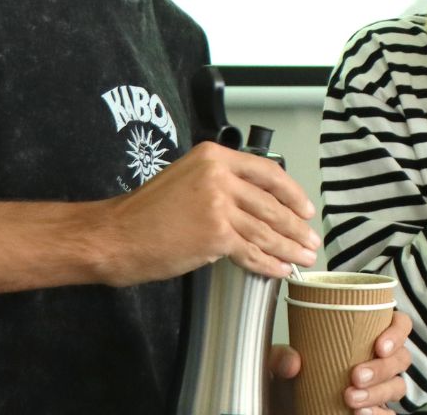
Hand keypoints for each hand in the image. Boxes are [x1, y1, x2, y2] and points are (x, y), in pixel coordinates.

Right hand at [94, 141, 319, 285]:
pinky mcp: (215, 235)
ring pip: (266, 229)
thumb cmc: (145, 213)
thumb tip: (256, 203)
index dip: (292, 193)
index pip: (267, 172)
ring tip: (304, 258)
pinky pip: (251, 251)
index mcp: (214, 157)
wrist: (115, 235)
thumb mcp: (186, 180)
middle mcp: (219, 176)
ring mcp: (219, 205)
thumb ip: (220, 183)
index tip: (306, 209)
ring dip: (289, 247)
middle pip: (271, 203)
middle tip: (311, 241)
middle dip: (296, 227)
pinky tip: (280, 270)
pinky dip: (268, 263)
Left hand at [268, 311, 413, 414]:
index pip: (398, 324)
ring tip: (351, 400)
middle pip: (400, 358)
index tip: (379, 345)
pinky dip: (379, 414)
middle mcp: (375, 359)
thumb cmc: (288, 378)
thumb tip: (293, 362)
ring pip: (397, 386)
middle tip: (356, 376)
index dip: (396, 332)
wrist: (282, 408)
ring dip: (378, 393)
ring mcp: (377, 387)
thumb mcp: (277, 362)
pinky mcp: (373, 410)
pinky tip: (360, 414)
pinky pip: (389, 413)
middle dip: (381, 368)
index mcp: (362, 335)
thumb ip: (279, 357)